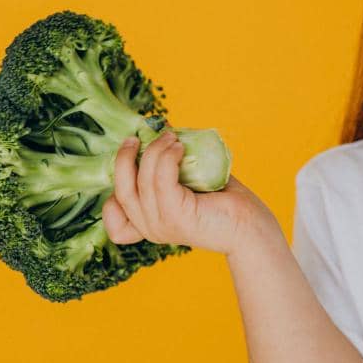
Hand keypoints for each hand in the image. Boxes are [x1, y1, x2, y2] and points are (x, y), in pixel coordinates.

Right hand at [102, 130, 278, 255]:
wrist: (251, 229)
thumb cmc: (224, 205)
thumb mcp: (188, 187)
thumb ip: (171, 171)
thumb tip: (164, 134)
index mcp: (149, 226)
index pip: (114, 220)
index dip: (112, 195)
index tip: (129, 166)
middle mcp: (151, 228)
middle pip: (121, 190)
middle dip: (123, 159)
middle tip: (136, 138)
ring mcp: (162, 224)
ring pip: (142, 180)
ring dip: (155, 151)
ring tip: (171, 138)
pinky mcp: (178, 215)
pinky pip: (161, 180)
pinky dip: (167, 158)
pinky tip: (180, 148)